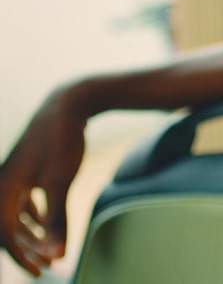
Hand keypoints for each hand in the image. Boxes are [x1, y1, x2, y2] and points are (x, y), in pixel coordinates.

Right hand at [0, 86, 87, 275]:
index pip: (4, 235)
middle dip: (25, 251)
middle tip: (47, 267)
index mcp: (3, 189)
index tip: (43, 270)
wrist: (67, 105)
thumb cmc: (61, 141)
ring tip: (49, 253)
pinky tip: (44, 228)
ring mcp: (12, 177)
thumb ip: (58, 219)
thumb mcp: (61, 182)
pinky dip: (33, 218)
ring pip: (14, 216)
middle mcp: (1, 184)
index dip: (21, 257)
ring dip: (30, 236)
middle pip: (6, 228)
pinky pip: (21, 202)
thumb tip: (58, 254)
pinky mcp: (24, 172)